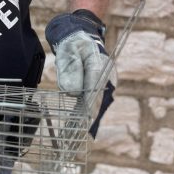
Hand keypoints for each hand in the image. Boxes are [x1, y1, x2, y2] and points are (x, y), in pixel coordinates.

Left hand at [45, 9, 114, 136]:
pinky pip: (90, 103)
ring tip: (71, 139)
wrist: (79, 33)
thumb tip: (73, 93)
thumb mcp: (69, 51)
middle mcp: (105, 78)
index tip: (80, 126)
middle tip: (73, 140)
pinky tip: (73, 127)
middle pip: (96, 104)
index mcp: (100, 68)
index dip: (87, 111)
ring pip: (94, 106)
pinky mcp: (96, 87)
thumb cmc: (74, 42)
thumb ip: (70, 69)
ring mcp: (102, 83)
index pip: (94, 93)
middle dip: (85, 122)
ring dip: (83, 122)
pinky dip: (82, 115)